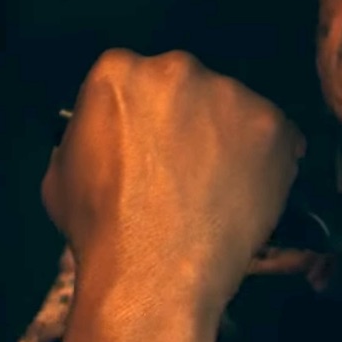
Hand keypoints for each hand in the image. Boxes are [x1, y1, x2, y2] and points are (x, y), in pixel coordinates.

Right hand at [41, 49, 303, 309]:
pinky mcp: (272, 125)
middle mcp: (177, 69)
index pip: (136, 79)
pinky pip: (278, 136)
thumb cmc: (101, 229)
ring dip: (229, 137)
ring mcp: (230, 95)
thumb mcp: (63, 170)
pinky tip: (251, 191)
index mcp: (119, 71)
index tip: (150, 146)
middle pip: (188, 86)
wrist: (155, 273)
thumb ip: (91, 134)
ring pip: (235, 109)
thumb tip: (111, 137)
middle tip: (187, 167)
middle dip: (189, 120)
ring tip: (221, 187)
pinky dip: (270, 159)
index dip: (145, 116)